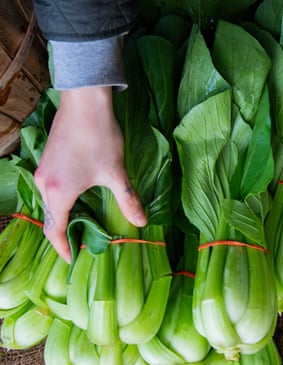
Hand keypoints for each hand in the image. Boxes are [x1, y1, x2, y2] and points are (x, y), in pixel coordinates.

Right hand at [34, 87, 146, 262]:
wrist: (85, 101)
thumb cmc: (100, 138)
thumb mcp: (116, 172)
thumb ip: (128, 199)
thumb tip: (142, 223)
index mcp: (59, 192)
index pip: (55, 230)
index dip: (63, 247)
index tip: (73, 259)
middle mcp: (44, 183)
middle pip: (49, 217)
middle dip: (64, 233)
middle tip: (81, 242)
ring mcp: (43, 169)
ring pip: (48, 202)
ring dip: (62, 215)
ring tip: (81, 223)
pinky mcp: (47, 158)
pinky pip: (50, 188)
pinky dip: (60, 199)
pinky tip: (77, 197)